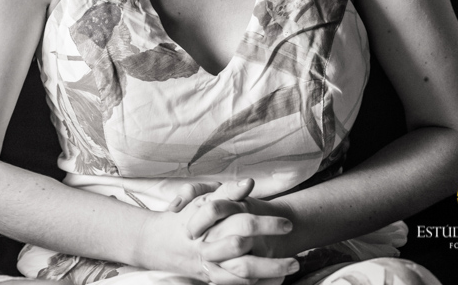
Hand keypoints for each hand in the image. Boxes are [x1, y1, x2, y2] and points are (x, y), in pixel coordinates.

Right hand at [135, 180, 297, 284]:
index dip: (266, 223)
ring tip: (293, 265)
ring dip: (270, 270)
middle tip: (296, 252)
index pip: (239, 221)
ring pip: (242, 270)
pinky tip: (277, 279)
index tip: (289, 224)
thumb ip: (228, 191)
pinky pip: (238, 284)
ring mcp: (209, 263)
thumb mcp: (204, 200)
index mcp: (206, 221)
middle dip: (270, 249)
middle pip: (240, 246)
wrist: (161, 243)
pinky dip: (259, 283)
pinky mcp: (212, 278)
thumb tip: (250, 182)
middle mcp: (206, 244)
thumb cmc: (189, 218)